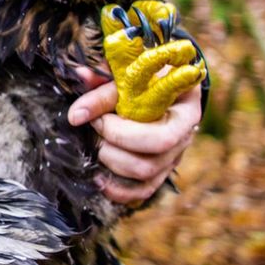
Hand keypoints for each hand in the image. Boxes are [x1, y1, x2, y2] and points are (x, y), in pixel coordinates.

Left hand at [69, 66, 200, 205]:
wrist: (161, 80)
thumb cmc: (147, 75)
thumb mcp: (130, 73)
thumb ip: (104, 83)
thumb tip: (79, 89)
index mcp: (185, 111)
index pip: (159, 136)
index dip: (120, 132)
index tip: (97, 117)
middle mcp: (184, 137)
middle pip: (150, 162)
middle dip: (113, 147)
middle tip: (94, 127)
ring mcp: (173, 155)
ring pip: (144, 176)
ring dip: (111, 162)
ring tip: (96, 141)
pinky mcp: (160, 169)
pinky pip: (143, 190)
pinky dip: (117, 189)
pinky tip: (97, 177)